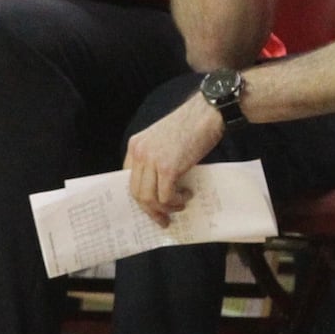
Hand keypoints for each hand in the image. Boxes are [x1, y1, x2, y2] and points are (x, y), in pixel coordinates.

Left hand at [124, 92, 224, 226]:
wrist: (206, 113)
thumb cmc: (190, 126)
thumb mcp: (164, 141)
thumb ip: (157, 159)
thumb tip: (160, 188)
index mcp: (136, 145)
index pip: (128, 178)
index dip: (139, 197)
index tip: (150, 209)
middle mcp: (140, 152)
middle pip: (136, 192)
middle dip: (150, 210)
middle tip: (163, 220)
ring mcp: (152, 160)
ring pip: (148, 198)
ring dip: (164, 209)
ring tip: (179, 206)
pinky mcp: (168, 167)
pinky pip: (165, 197)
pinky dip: (176, 202)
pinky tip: (186, 195)